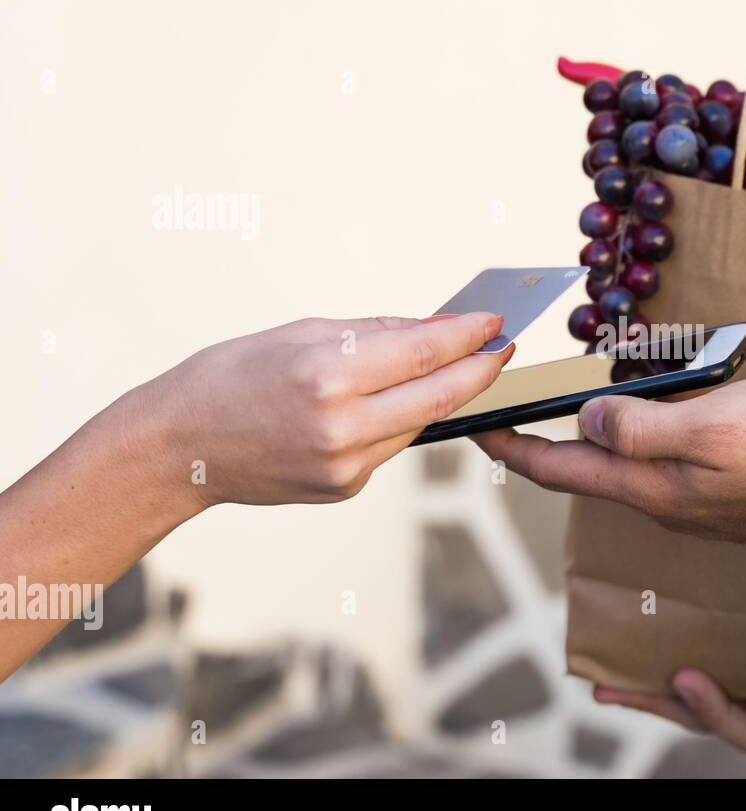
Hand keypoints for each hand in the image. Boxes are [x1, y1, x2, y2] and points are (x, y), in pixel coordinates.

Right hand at [133, 313, 508, 507]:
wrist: (179, 448)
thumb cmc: (232, 376)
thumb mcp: (302, 333)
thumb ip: (376, 332)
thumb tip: (436, 327)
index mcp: (329, 375)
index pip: (425, 354)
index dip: (468, 336)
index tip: (495, 322)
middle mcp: (343, 425)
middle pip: (441, 396)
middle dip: (480, 369)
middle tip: (502, 348)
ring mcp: (346, 465)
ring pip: (420, 423)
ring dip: (442, 394)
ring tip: (455, 366)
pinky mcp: (345, 488)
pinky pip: (391, 446)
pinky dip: (399, 421)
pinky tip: (390, 404)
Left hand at [474, 376, 745, 544]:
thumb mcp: (712, 425)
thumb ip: (642, 428)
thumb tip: (584, 422)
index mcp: (652, 486)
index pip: (561, 469)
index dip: (514, 447)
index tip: (476, 428)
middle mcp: (663, 502)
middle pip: (585, 472)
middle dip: (543, 442)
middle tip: (512, 409)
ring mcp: (692, 504)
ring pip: (623, 469)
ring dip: (590, 440)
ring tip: (567, 405)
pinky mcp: (717, 497)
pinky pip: (658, 467)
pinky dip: (634, 441)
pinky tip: (641, 417)